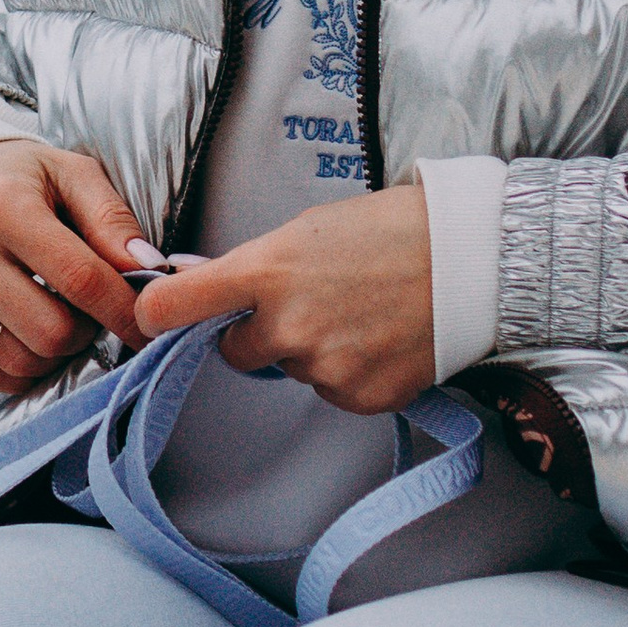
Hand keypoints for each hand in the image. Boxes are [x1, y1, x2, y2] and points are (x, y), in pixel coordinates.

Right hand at [0, 139, 149, 394]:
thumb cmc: (11, 177)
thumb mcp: (68, 173)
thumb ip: (111, 219)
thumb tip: (150, 271)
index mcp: (4, 205)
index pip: (81, 278)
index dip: (124, 312)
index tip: (147, 327)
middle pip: (50, 332)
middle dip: (85, 334)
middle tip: (87, 313)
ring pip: (18, 361)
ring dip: (52, 355)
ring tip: (54, 321)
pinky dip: (16, 372)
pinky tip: (24, 340)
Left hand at [132, 182, 434, 415]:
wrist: (476, 259)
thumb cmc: (395, 229)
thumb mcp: (310, 230)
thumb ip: (258, 265)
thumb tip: (213, 288)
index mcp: (266, 270)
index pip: (176, 305)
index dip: (157, 313)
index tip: (151, 318)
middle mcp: (287, 325)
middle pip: (236, 351)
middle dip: (259, 333)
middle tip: (308, 302)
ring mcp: (324, 366)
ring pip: (292, 370)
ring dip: (312, 350)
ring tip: (361, 312)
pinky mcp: (361, 397)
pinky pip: (334, 391)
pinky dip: (350, 371)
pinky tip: (381, 338)